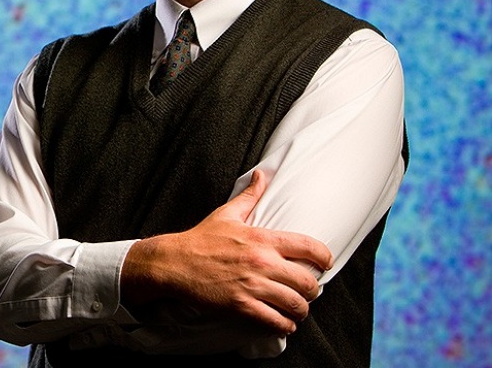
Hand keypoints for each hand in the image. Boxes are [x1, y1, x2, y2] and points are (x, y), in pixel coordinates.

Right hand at [120, 170, 333, 335]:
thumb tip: (261, 175)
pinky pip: (275, 321)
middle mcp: (262, 262)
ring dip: (301, 311)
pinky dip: (284, 326)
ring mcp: (252, 285)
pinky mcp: (241, 305)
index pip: (309, 247)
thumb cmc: (201, 238)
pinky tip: (284, 323)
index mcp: (262, 239)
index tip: (325, 264)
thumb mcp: (227, 213)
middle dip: (313, 291)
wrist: (175, 262)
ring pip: (295, 304)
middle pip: (308, 282)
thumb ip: (250, 196)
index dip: (325, 258)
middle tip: (308, 292)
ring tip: (297, 311)